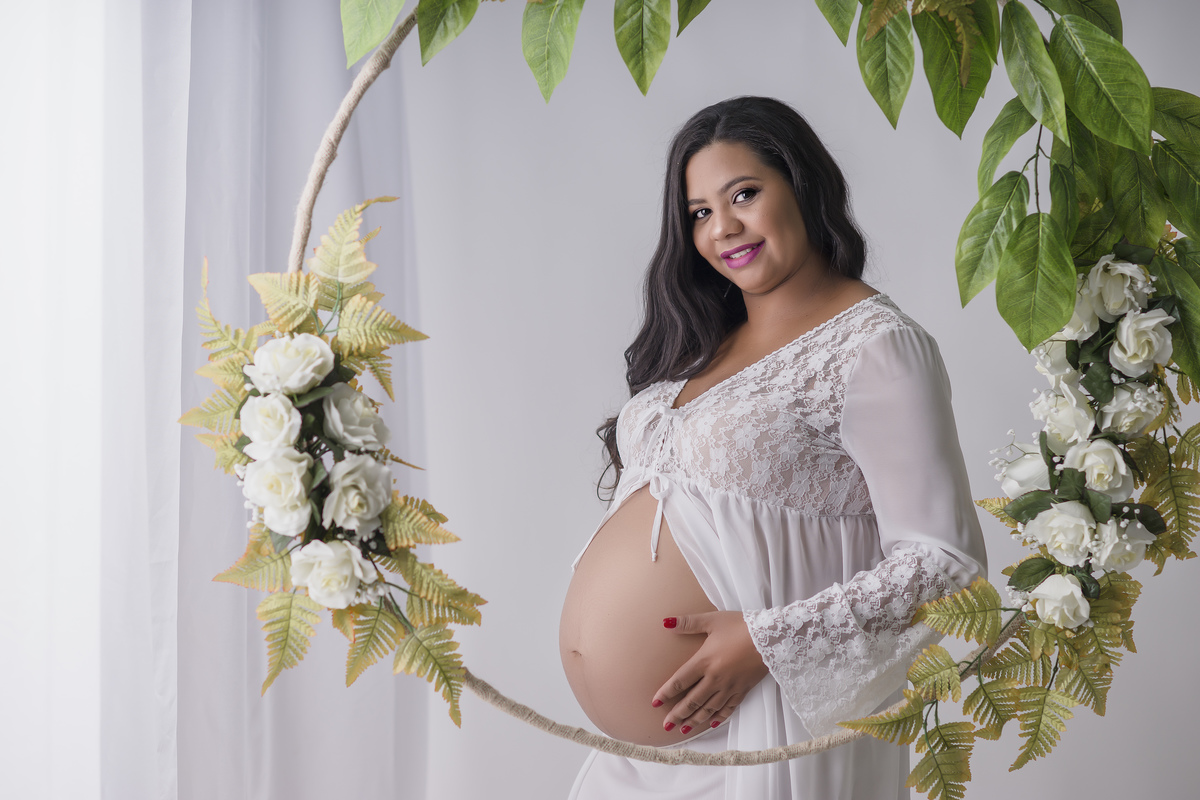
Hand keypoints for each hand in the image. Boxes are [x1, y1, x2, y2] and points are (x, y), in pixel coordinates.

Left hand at [652, 610, 768, 733]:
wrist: (772, 637)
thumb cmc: (740, 626)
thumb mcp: (712, 620)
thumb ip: (688, 623)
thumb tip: (665, 623)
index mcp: (704, 661)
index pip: (680, 681)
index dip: (666, 693)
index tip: (655, 703)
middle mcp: (715, 678)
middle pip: (692, 700)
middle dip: (677, 714)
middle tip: (666, 725)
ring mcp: (729, 687)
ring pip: (709, 708)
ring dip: (695, 719)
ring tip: (684, 729)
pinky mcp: (743, 690)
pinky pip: (729, 708)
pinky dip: (720, 717)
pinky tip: (713, 724)